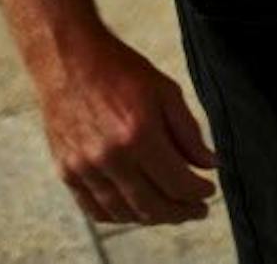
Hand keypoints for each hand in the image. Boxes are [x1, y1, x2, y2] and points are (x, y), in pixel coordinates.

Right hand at [34, 25, 217, 225]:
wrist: (68, 59)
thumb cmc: (119, 70)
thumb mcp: (166, 91)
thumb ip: (189, 132)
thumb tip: (209, 164)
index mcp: (139, 134)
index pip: (177, 183)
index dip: (198, 193)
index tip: (209, 191)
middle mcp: (110, 157)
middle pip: (152, 206)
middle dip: (181, 212)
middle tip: (196, 210)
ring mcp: (85, 167)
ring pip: (125, 213)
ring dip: (153, 218)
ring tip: (171, 210)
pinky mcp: (67, 171)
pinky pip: (96, 210)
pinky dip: (120, 216)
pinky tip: (137, 210)